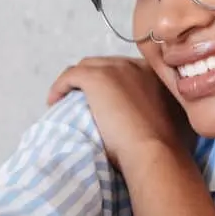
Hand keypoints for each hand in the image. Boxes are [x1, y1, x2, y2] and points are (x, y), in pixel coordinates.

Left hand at [47, 56, 194, 172]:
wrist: (153, 151)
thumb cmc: (158, 145)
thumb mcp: (160, 118)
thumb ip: (149, 108)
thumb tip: (133, 117)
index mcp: (153, 73)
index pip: (124, 70)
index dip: (112, 83)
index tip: (104, 100)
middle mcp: (135, 64)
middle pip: (105, 65)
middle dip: (93, 81)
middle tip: (83, 101)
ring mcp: (116, 68)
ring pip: (87, 67)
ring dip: (76, 83)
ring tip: (66, 102)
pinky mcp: (96, 77)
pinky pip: (71, 75)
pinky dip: (60, 86)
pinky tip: (54, 101)